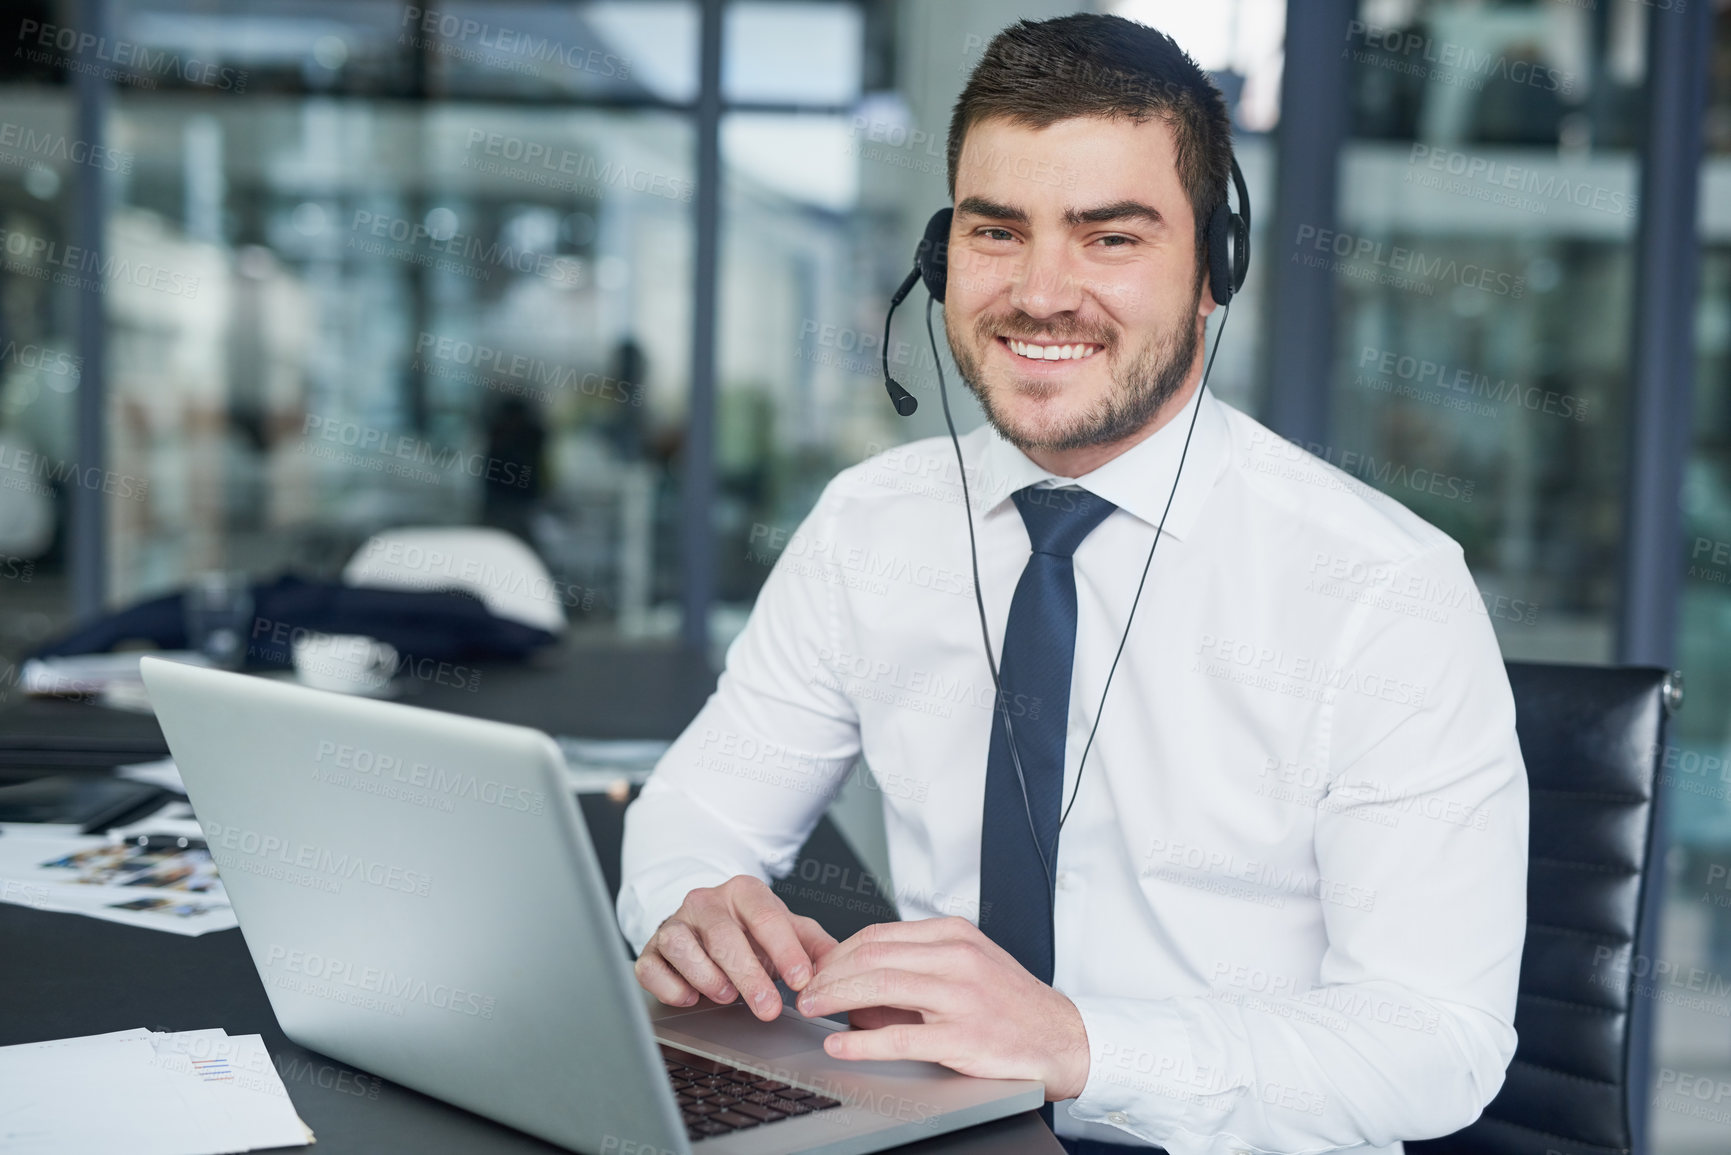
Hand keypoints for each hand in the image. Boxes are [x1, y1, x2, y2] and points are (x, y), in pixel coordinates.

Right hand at [634, 875, 837, 1020]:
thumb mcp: (788, 930)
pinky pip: (650, 966)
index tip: (802, 981)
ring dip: (705, 975)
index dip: (786, 950)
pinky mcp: (652, 949)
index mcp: (744, 892)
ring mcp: (674, 923)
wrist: (706, 923)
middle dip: (748, 975)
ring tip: (726, 996)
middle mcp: (705, 902)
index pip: (766, 916)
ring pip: (680, 944)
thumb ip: (815, 945)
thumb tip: (841, 966)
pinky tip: (688, 997)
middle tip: (768, 1008)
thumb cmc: (750, 931)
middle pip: (723, 935)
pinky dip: (668, 985)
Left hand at [795, 916, 1090, 1100]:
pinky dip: (862, 1042)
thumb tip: (854, 990)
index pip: (878, 934)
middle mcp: (957, 957)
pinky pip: (901, 1037)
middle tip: (803, 989)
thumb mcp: (965, 968)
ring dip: (835, 996)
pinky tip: (840, 1046)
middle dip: (828, 972)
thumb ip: (913, 970)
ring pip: (881, 985)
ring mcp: (961, 995)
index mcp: (954, 935)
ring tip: (809, 1008)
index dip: (838, 952)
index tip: (816, 969)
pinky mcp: (964, 1036)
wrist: (1061, 1037)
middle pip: (872, 955)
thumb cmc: (1010, 1004)